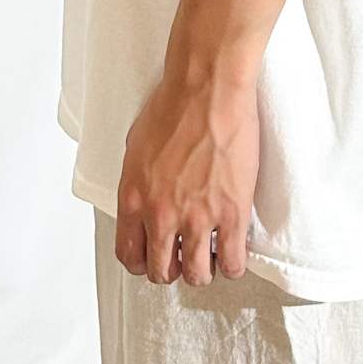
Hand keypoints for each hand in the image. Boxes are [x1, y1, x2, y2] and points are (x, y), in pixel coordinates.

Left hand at [114, 65, 258, 285]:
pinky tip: (233, 253)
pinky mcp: (231, 212)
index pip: (130, 255)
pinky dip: (232, 264)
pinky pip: (232, 261)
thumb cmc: (173, 105)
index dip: (143, 263)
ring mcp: (197, 217)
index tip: (154, 257)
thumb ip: (139, 181)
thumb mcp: (136, 146)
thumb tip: (146, 196)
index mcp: (134, 198)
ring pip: (197, 274)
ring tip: (210, 255)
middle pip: (162, 271)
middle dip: (172, 269)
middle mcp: (161, 215)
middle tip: (184, 256)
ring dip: (202, 270)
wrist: (207, 88)